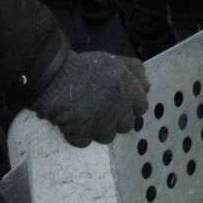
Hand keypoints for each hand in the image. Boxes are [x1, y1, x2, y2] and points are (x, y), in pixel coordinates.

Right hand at [31, 50, 149, 148]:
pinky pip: (87, 141)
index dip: (132, 105)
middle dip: (118, 119)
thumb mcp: (113, 60)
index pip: (142, 106)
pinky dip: (80, 135)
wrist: (55, 75)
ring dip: (100, 128)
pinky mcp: (83, 134)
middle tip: (104, 109)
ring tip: (88, 115)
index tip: (122, 103)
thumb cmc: (83, 66)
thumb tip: (147, 86)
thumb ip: (134, 71)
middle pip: (127, 125)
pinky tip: (74, 122)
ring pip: (109, 136)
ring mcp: (101, 123)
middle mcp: (119, 108)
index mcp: (128, 90)